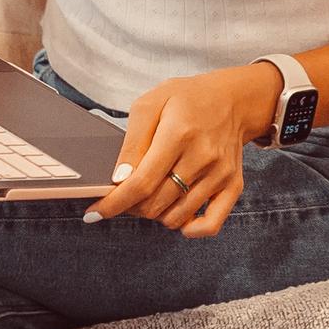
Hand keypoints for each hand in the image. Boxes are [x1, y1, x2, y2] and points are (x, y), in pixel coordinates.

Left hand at [90, 63, 279, 236]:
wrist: (232, 99)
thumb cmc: (186, 99)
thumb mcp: (150, 104)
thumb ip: (132, 142)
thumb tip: (119, 180)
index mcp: (179, 134)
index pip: (142, 183)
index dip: (114, 203)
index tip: (95, 212)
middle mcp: (203, 157)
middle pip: (156, 204)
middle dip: (131, 206)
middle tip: (125, 194)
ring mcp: (220, 174)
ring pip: (176, 217)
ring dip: (154, 214)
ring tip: (149, 195)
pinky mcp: (233, 185)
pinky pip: (211, 224)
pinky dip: (189, 229)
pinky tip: (174, 217)